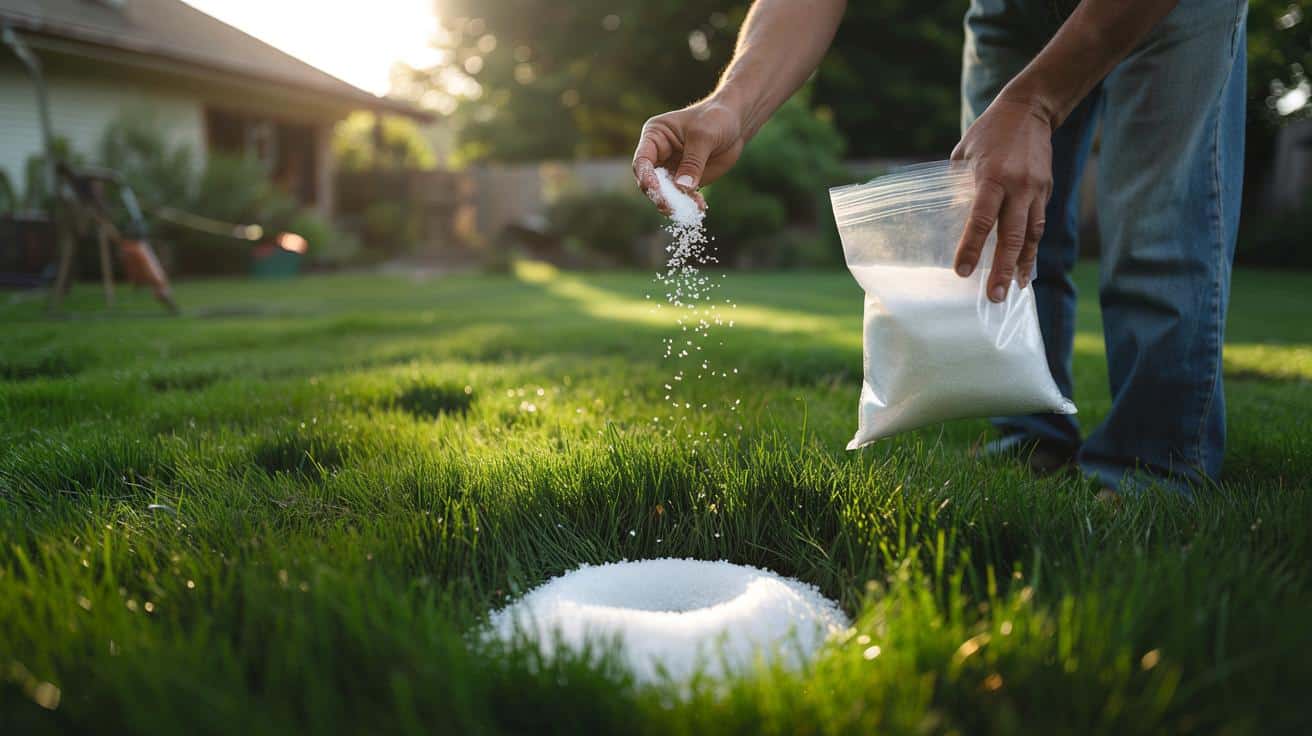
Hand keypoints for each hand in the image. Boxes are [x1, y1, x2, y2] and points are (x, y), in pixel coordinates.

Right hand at [632, 99, 745, 214]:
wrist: (736, 124)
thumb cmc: (716, 119)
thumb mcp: (704, 137)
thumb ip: (693, 162)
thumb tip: (682, 188)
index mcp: (655, 136)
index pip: (642, 160)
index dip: (645, 176)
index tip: (654, 189)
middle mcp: (659, 155)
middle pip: (650, 181)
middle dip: (659, 195)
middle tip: (668, 207)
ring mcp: (672, 169)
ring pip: (666, 192)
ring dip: (675, 203)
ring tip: (688, 209)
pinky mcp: (686, 181)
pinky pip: (684, 196)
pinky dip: (690, 204)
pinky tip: (700, 207)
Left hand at [950, 98, 1054, 301]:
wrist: (1030, 110)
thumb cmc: (988, 132)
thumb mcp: (964, 154)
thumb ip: (957, 184)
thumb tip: (945, 214)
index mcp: (992, 176)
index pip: (980, 219)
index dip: (971, 247)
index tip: (961, 271)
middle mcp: (1018, 186)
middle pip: (1010, 235)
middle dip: (1001, 268)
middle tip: (993, 296)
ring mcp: (1035, 190)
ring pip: (1030, 235)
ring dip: (1021, 264)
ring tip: (1013, 289)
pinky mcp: (1046, 191)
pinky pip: (1039, 225)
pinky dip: (1032, 248)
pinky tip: (1024, 266)